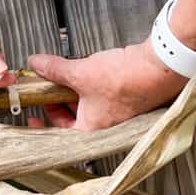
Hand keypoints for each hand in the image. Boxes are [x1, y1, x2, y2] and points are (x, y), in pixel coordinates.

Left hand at [28, 39, 187, 129]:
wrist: (161, 66)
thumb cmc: (126, 79)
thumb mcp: (80, 72)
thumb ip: (55, 69)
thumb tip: (37, 64)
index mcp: (92, 129)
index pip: (60, 131)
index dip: (45, 119)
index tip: (34, 112)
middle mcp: (107, 126)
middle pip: (74, 116)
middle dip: (60, 99)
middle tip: (49, 85)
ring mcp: (119, 113)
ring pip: (89, 104)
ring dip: (76, 90)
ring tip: (68, 73)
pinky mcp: (129, 98)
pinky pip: (103, 95)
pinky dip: (93, 84)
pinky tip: (89, 69)